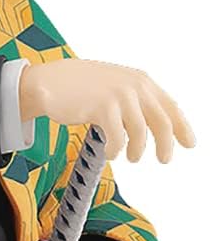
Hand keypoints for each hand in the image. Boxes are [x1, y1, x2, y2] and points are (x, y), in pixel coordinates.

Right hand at [19, 58, 195, 163]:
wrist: (50, 82)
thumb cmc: (81, 88)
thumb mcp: (115, 87)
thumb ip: (136, 100)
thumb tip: (156, 126)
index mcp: (140, 80)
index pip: (170, 106)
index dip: (182, 127)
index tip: (190, 144)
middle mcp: (133, 85)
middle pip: (161, 122)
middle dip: (165, 145)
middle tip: (164, 159)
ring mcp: (118, 95)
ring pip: (140, 133)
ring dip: (138, 150)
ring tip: (132, 157)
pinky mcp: (102, 107)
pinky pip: (117, 137)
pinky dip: (116, 149)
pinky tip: (112, 152)